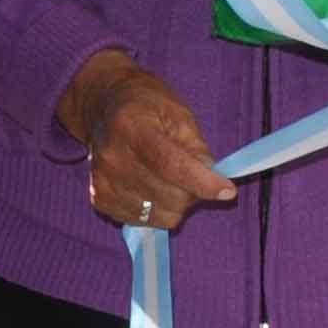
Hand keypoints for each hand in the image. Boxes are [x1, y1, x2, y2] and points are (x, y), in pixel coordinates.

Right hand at [58, 49, 224, 234]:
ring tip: (171, 179)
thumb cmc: (145, 105)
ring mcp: (102, 183)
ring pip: (160, 215)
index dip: (203, 183)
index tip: (228, 191)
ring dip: (177, 203)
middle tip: (196, 175)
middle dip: (194, 191)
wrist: (102, 107)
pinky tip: (153, 187)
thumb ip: (195, 145)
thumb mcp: (177, 112)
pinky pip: (144, 221)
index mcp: (132, 128)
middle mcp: (112, 158)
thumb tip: (211, 176)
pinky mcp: (100, 200)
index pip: (171, 165)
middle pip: (169, 196)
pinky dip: (158, 209)